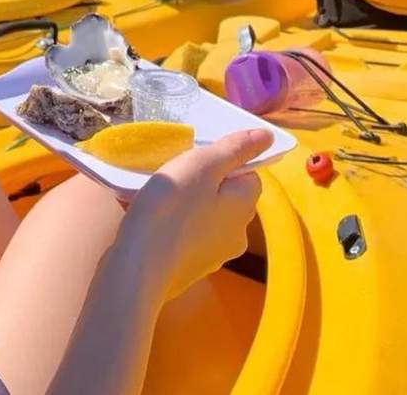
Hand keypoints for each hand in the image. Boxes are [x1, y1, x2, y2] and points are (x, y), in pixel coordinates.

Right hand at [119, 129, 270, 299]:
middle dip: (206, 185)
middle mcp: (238, 234)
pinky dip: (177, 228)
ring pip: (208, 218)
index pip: (249, 175)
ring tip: (160, 200)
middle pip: (229, 198)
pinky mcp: (191, 270)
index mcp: (245, 206)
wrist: (137, 266)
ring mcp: (215, 256)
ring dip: (190, 207)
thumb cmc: (171, 207)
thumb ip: (235, 149)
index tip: (196, 161)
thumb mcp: (202, 165)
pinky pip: (189, 238)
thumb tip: (268, 137)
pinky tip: (154, 225)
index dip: (225, 163)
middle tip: (175, 177)